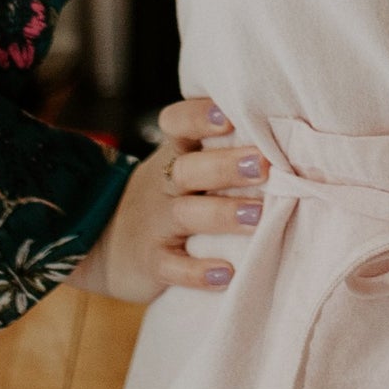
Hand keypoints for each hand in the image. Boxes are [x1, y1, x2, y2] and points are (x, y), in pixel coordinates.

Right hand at [69, 94, 269, 300]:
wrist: (100, 240)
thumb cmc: (164, 196)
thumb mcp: (181, 165)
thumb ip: (220, 150)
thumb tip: (289, 137)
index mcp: (174, 154)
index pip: (178, 123)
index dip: (199, 116)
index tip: (229, 115)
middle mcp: (164, 184)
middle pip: (189, 169)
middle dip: (226, 166)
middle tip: (263, 165)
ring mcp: (156, 224)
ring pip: (185, 214)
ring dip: (222, 214)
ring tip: (257, 215)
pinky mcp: (152, 262)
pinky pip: (172, 267)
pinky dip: (198, 272)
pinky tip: (226, 273)